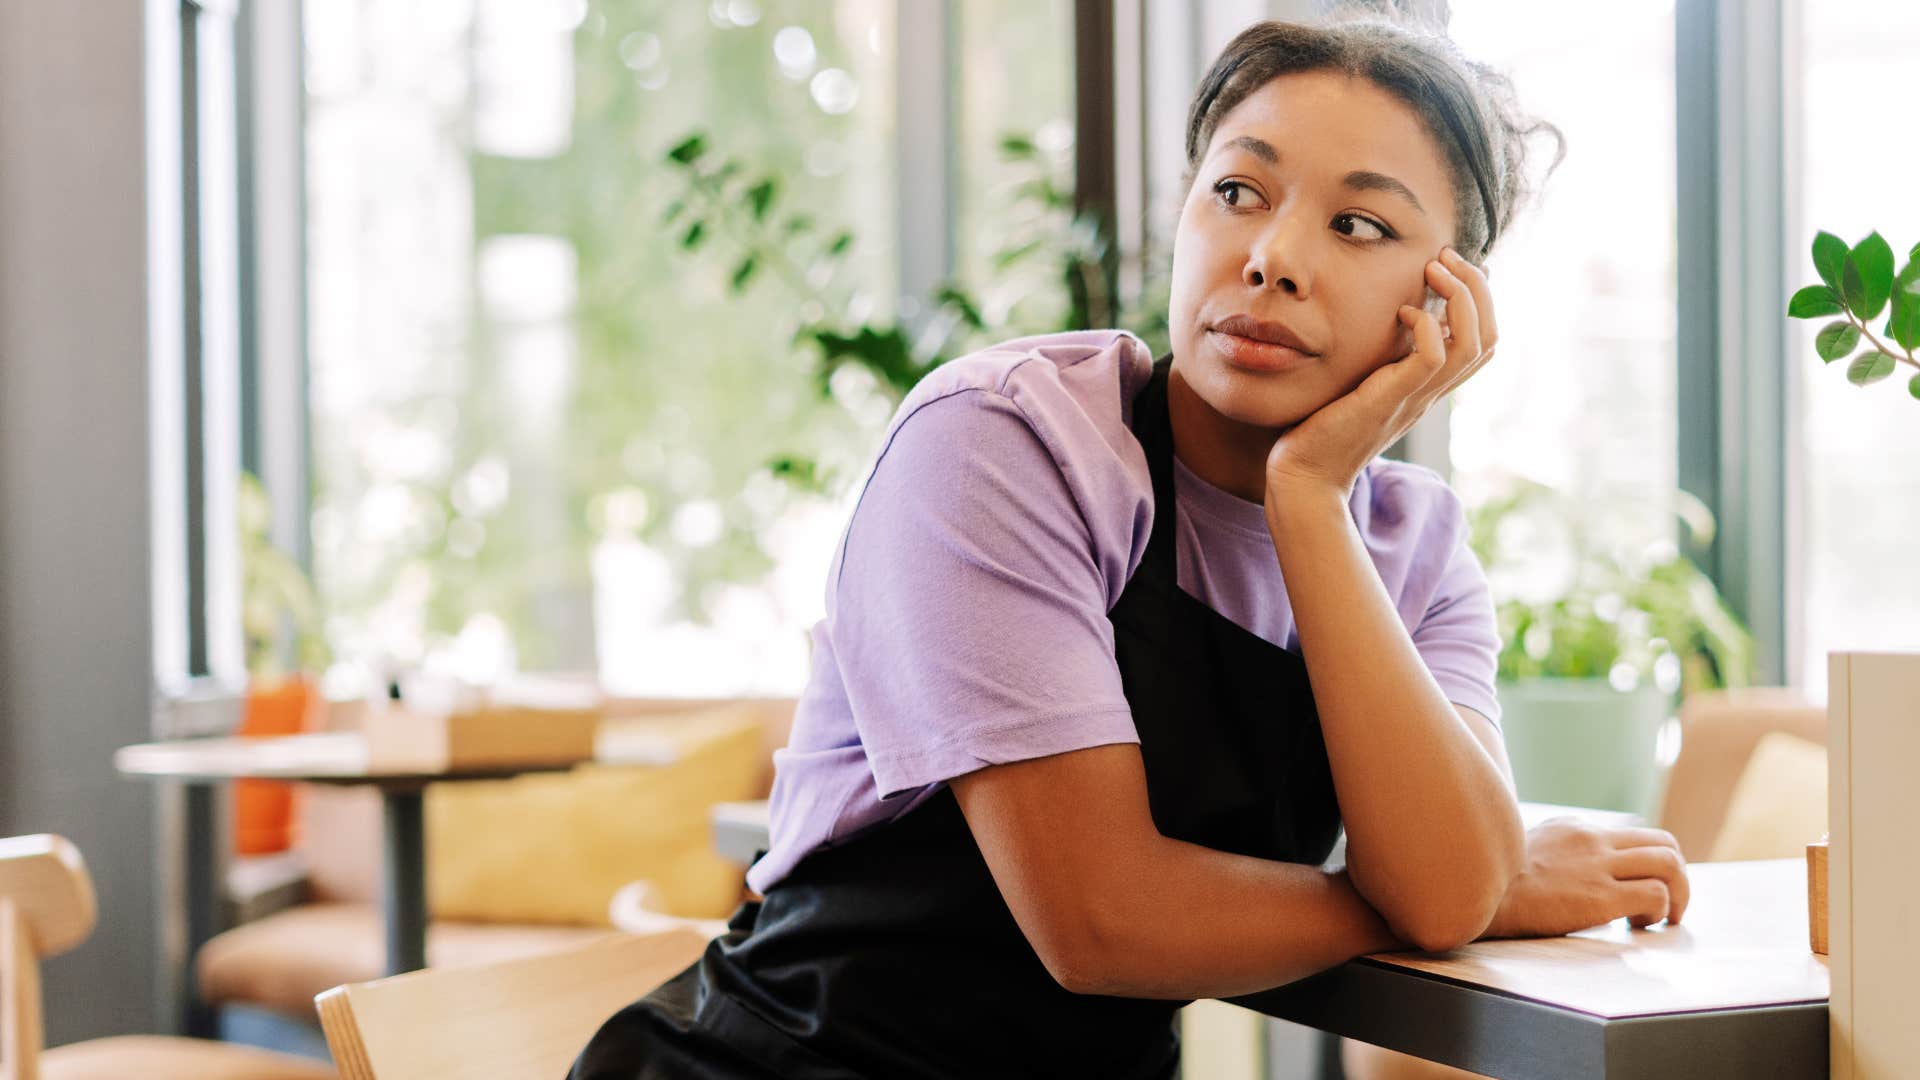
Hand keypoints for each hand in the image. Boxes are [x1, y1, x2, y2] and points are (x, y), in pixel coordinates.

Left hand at [1263, 247, 1497, 504]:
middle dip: (1477, 288)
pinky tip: (1402, 314)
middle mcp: (1430, 393)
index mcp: (1428, 388)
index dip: (1479, 300)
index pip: (1482, 342)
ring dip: (1460, 297)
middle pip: (1489, 337)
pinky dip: (1428, 326)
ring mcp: (1415, 398)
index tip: (1446, 269)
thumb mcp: (1362, 384)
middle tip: (1445, 257)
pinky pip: (1433, 358)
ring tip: (1433, 270)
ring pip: (1472, 344)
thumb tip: (1388, 320)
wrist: (1304, 476)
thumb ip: (1381, 359)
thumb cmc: (1323, 429)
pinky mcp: (1390, 400)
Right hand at [1479, 817, 1690, 939]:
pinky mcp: (1599, 897)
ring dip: (1679, 895)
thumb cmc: (1486, 882)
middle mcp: (1592, 839)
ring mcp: (1597, 866)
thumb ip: (1548, 854)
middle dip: (1678, 877)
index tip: (1640, 890)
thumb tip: (1554, 871)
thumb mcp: (1520, 850)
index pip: (1633, 835)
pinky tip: (1633, 928)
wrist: (1469, 894)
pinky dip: (1658, 913)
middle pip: (1665, 843)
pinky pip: (1655, 896)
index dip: (1649, 865)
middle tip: (1668, 907)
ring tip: (1662, 920)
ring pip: (1670, 864)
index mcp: (1573, 828)